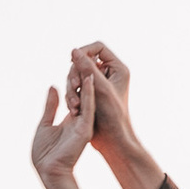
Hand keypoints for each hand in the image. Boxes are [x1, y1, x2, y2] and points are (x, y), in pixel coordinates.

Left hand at [30, 68, 101, 188]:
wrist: (48, 170)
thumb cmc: (44, 153)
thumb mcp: (45, 123)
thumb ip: (51, 106)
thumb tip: (53, 87)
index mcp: (71, 120)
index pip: (76, 97)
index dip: (76, 82)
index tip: (76, 67)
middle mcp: (80, 121)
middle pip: (83, 95)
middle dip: (83, 78)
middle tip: (84, 60)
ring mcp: (84, 124)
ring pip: (88, 99)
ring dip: (88, 82)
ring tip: (91, 63)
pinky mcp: (85, 128)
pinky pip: (88, 108)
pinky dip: (89, 94)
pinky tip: (91, 80)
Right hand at [67, 42, 162, 188]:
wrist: (113, 141)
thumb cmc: (113, 116)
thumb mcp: (99, 89)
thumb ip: (87, 68)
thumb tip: (73, 50)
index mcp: (118, 68)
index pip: (98, 47)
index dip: (84, 51)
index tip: (72, 60)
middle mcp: (109, 74)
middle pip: (83, 61)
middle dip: (75, 74)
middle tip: (75, 87)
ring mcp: (98, 85)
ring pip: (76, 75)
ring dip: (71, 88)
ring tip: (73, 105)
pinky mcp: (89, 95)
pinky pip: (74, 88)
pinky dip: (71, 96)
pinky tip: (73, 109)